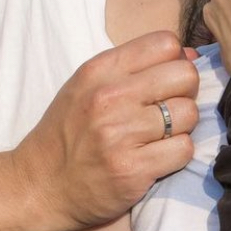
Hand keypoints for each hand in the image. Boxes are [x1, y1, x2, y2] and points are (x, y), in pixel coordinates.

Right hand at [12, 31, 198, 230]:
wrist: (41, 186)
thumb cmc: (69, 135)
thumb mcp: (87, 88)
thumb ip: (135, 68)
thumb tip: (190, 55)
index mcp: (99, 71)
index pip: (165, 43)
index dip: (176, 62)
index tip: (166, 82)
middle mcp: (110, 97)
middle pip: (185, 76)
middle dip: (186, 93)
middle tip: (168, 111)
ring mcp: (121, 134)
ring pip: (189, 114)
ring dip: (182, 127)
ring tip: (160, 137)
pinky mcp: (134, 169)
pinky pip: (184, 149)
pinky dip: (177, 155)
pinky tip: (158, 158)